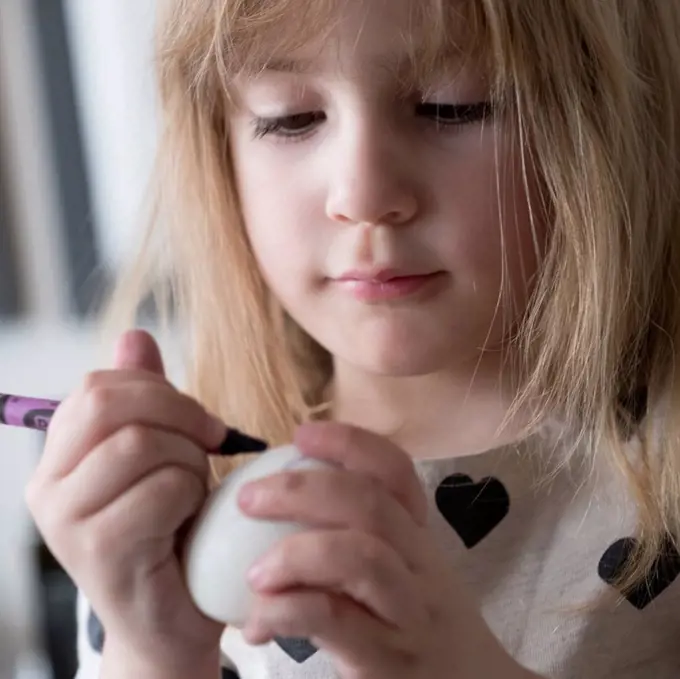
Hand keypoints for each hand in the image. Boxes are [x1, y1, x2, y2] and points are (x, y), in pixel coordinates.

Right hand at [25, 329, 225, 666]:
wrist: (171, 619)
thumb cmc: (171, 530)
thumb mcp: (160, 455)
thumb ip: (145, 399)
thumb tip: (134, 335)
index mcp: (58, 458)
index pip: (98, 387)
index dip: (160, 388)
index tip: (199, 419)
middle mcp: (47, 488)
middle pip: (110, 405)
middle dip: (179, 412)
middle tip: (211, 440)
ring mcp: (67, 522)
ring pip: (142, 444)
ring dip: (190, 460)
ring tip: (195, 489)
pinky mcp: (101, 552)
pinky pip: (163, 489)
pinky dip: (194, 494)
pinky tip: (192, 519)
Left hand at [237, 421, 526, 678]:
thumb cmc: (422, 622)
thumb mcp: (408, 570)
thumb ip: (363, 535)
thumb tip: (287, 497)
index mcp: (418, 535)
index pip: (395, 471)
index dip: (349, 443)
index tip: (301, 434)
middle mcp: (419, 564)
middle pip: (369, 504)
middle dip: (302, 490)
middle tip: (249, 497)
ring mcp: (408, 611)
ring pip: (358, 557)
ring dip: (294, 555)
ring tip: (255, 573)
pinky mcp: (387, 658)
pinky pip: (332, 620)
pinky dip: (284, 612)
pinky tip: (256, 623)